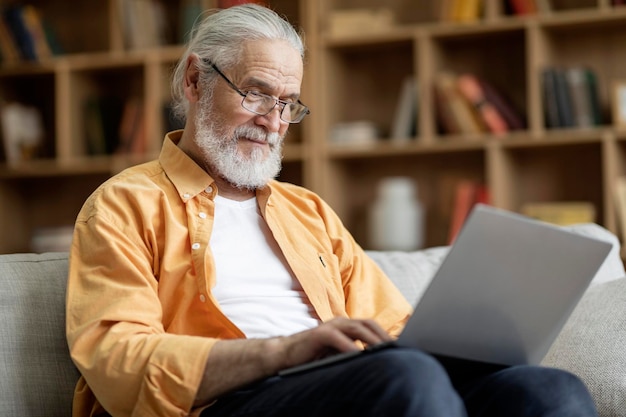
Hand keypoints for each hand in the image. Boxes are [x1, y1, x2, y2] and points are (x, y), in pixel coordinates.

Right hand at [278, 317, 392, 368]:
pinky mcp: (319, 334)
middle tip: (397, 349)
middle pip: (368, 324)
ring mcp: (330, 326)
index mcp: (347, 326)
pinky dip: (350, 347)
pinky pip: (338, 338)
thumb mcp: (338, 354)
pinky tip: (358, 355)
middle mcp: (340, 322)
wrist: (285, 355)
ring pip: (357, 328)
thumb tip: (377, 362)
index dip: (386, 335)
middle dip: (383, 336)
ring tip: (384, 351)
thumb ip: (354, 353)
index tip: (401, 346)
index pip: (371, 327)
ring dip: (372, 340)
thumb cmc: (314, 356)